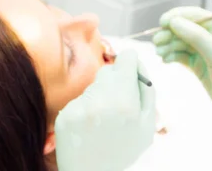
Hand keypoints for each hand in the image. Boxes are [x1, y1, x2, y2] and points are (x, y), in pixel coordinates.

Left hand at [55, 50, 155, 170]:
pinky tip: (88, 130)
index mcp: (126, 102)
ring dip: (99, 97)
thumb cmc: (126, 153)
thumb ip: (147, 90)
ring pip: (92, 86)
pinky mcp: (64, 116)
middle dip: (115, 83)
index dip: (131, 65)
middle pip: (108, 71)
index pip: (127, 58)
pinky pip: (78, 100)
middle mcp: (100, 101)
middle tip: (118, 108)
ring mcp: (79, 109)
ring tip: (103, 124)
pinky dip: (84, 110)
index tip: (130, 71)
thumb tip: (137, 61)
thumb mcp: (148, 125)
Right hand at [153, 7, 211, 112]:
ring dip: (169, 46)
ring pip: (181, 43)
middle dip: (170, 33)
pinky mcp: (200, 67)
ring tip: (159, 53)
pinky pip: (182, 57)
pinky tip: (165, 60)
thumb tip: (173, 21)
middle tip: (157, 42)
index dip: (177, 16)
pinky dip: (172, 56)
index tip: (161, 22)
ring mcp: (206, 53)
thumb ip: (195, 35)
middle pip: (185, 29)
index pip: (195, 15)